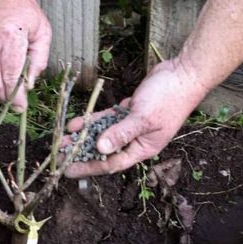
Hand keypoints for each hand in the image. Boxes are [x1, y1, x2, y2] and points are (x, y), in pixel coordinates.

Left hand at [65, 58, 208, 177]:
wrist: (183, 73)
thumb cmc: (169, 99)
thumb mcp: (144, 118)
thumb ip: (121, 133)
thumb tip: (100, 148)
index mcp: (142, 149)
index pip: (111, 163)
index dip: (89, 168)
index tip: (68, 170)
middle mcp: (135, 140)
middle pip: (103, 151)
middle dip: (81, 153)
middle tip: (58, 155)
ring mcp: (131, 125)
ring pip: (102, 134)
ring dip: (82, 137)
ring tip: (60, 140)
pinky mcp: (128, 110)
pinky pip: (105, 119)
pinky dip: (91, 121)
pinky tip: (74, 123)